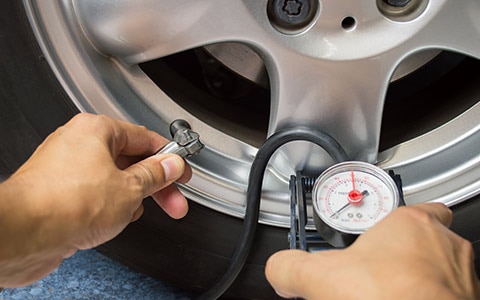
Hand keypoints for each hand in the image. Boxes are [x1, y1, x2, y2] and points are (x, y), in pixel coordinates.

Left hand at [0, 113, 191, 286]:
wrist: (23, 234)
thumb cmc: (64, 203)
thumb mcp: (130, 189)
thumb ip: (155, 175)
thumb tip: (170, 165)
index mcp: (96, 130)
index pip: (144, 138)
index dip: (169, 157)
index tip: (181, 171)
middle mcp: (79, 144)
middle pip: (131, 161)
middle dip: (155, 185)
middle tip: (173, 200)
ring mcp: (67, 169)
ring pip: (114, 180)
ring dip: (131, 198)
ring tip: (134, 212)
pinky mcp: (59, 193)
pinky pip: (96, 195)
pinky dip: (110, 207)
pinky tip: (113, 221)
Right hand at [266, 203, 479, 298]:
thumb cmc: (392, 297)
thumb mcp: (322, 276)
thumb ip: (292, 266)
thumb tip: (278, 269)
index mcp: (411, 224)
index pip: (417, 207)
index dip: (399, 219)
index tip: (382, 231)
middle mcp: (444, 244)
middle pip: (428, 237)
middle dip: (406, 251)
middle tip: (382, 268)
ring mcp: (462, 274)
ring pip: (442, 266)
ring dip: (422, 275)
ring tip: (394, 289)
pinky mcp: (469, 299)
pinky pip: (451, 291)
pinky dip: (432, 295)